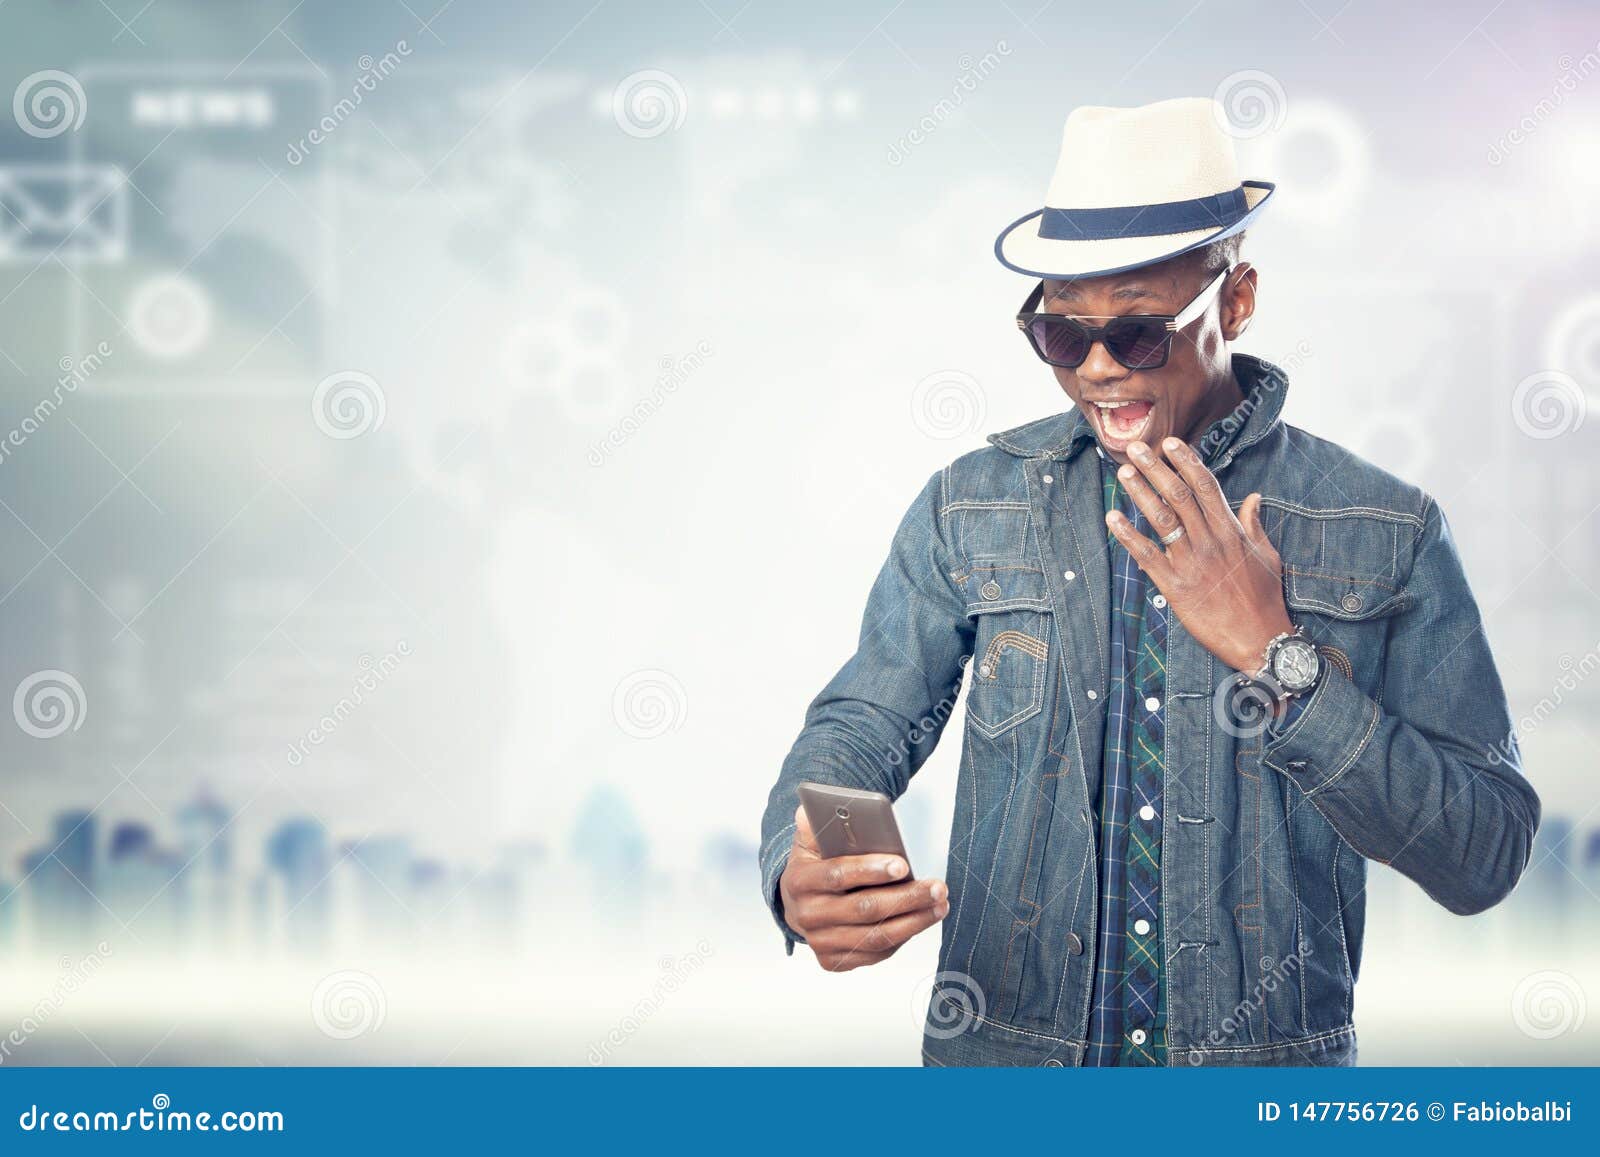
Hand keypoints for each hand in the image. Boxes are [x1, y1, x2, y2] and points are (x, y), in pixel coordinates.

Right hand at [778, 804, 948, 971]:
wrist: (798, 903)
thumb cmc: (816, 865)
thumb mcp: (812, 840)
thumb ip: (816, 824)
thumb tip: (808, 811)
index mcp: (799, 880)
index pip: (837, 874)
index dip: (870, 870)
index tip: (903, 864)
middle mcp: (806, 916)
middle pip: (863, 910)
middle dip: (905, 898)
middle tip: (937, 887)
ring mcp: (820, 942)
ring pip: (874, 937)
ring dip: (913, 921)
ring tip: (940, 904)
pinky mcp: (834, 961)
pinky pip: (876, 953)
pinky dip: (903, 937)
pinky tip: (922, 920)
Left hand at [1104, 437, 1292, 673]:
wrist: (1259, 638)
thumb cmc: (1264, 599)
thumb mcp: (1266, 556)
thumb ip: (1254, 524)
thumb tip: (1252, 497)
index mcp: (1231, 531)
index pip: (1206, 486)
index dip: (1186, 462)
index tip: (1171, 443)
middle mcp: (1210, 541)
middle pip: (1179, 495)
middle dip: (1156, 468)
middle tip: (1137, 448)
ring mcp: (1191, 562)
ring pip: (1162, 519)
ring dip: (1140, 492)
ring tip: (1123, 471)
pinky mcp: (1175, 586)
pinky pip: (1147, 556)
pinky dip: (1127, 535)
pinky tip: (1112, 517)